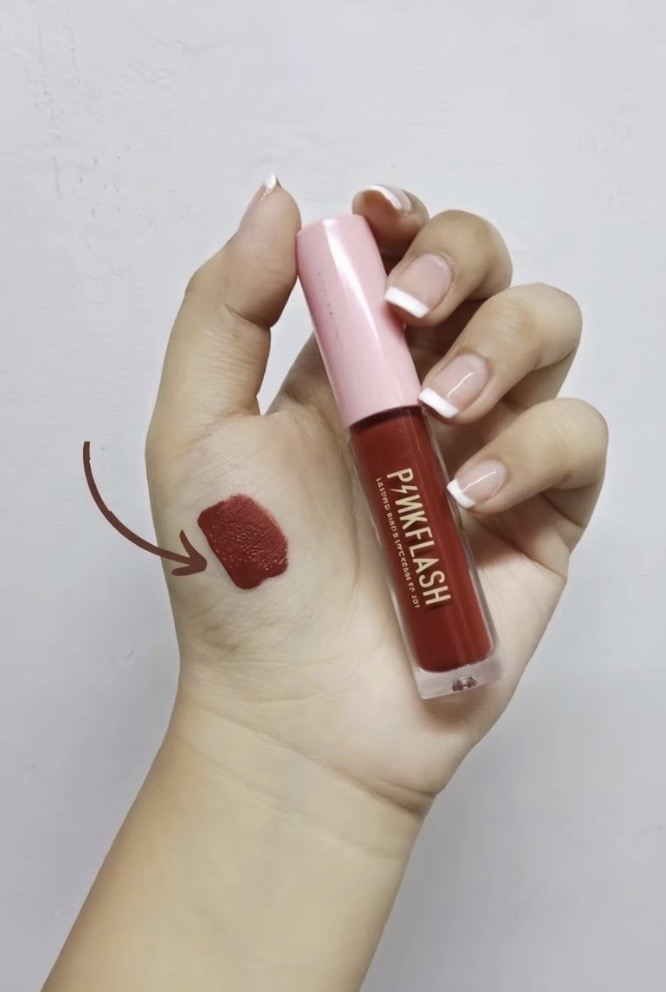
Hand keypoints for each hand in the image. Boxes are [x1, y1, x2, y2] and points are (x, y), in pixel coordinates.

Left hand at [147, 180, 606, 811]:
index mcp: (342, 372)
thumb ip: (226, 312)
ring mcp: (487, 449)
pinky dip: (533, 449)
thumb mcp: (197, 435)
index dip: (400, 219)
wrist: (300, 717)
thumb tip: (282, 203)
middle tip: (414, 311)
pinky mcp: (542, 513)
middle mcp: (421, 398)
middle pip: (485, 270)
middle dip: (461, 260)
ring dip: (502, 347)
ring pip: (547, 330)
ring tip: (440, 414)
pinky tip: (469, 498)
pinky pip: (576, 438)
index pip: (394, 257)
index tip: (378, 218)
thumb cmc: (242, 587)